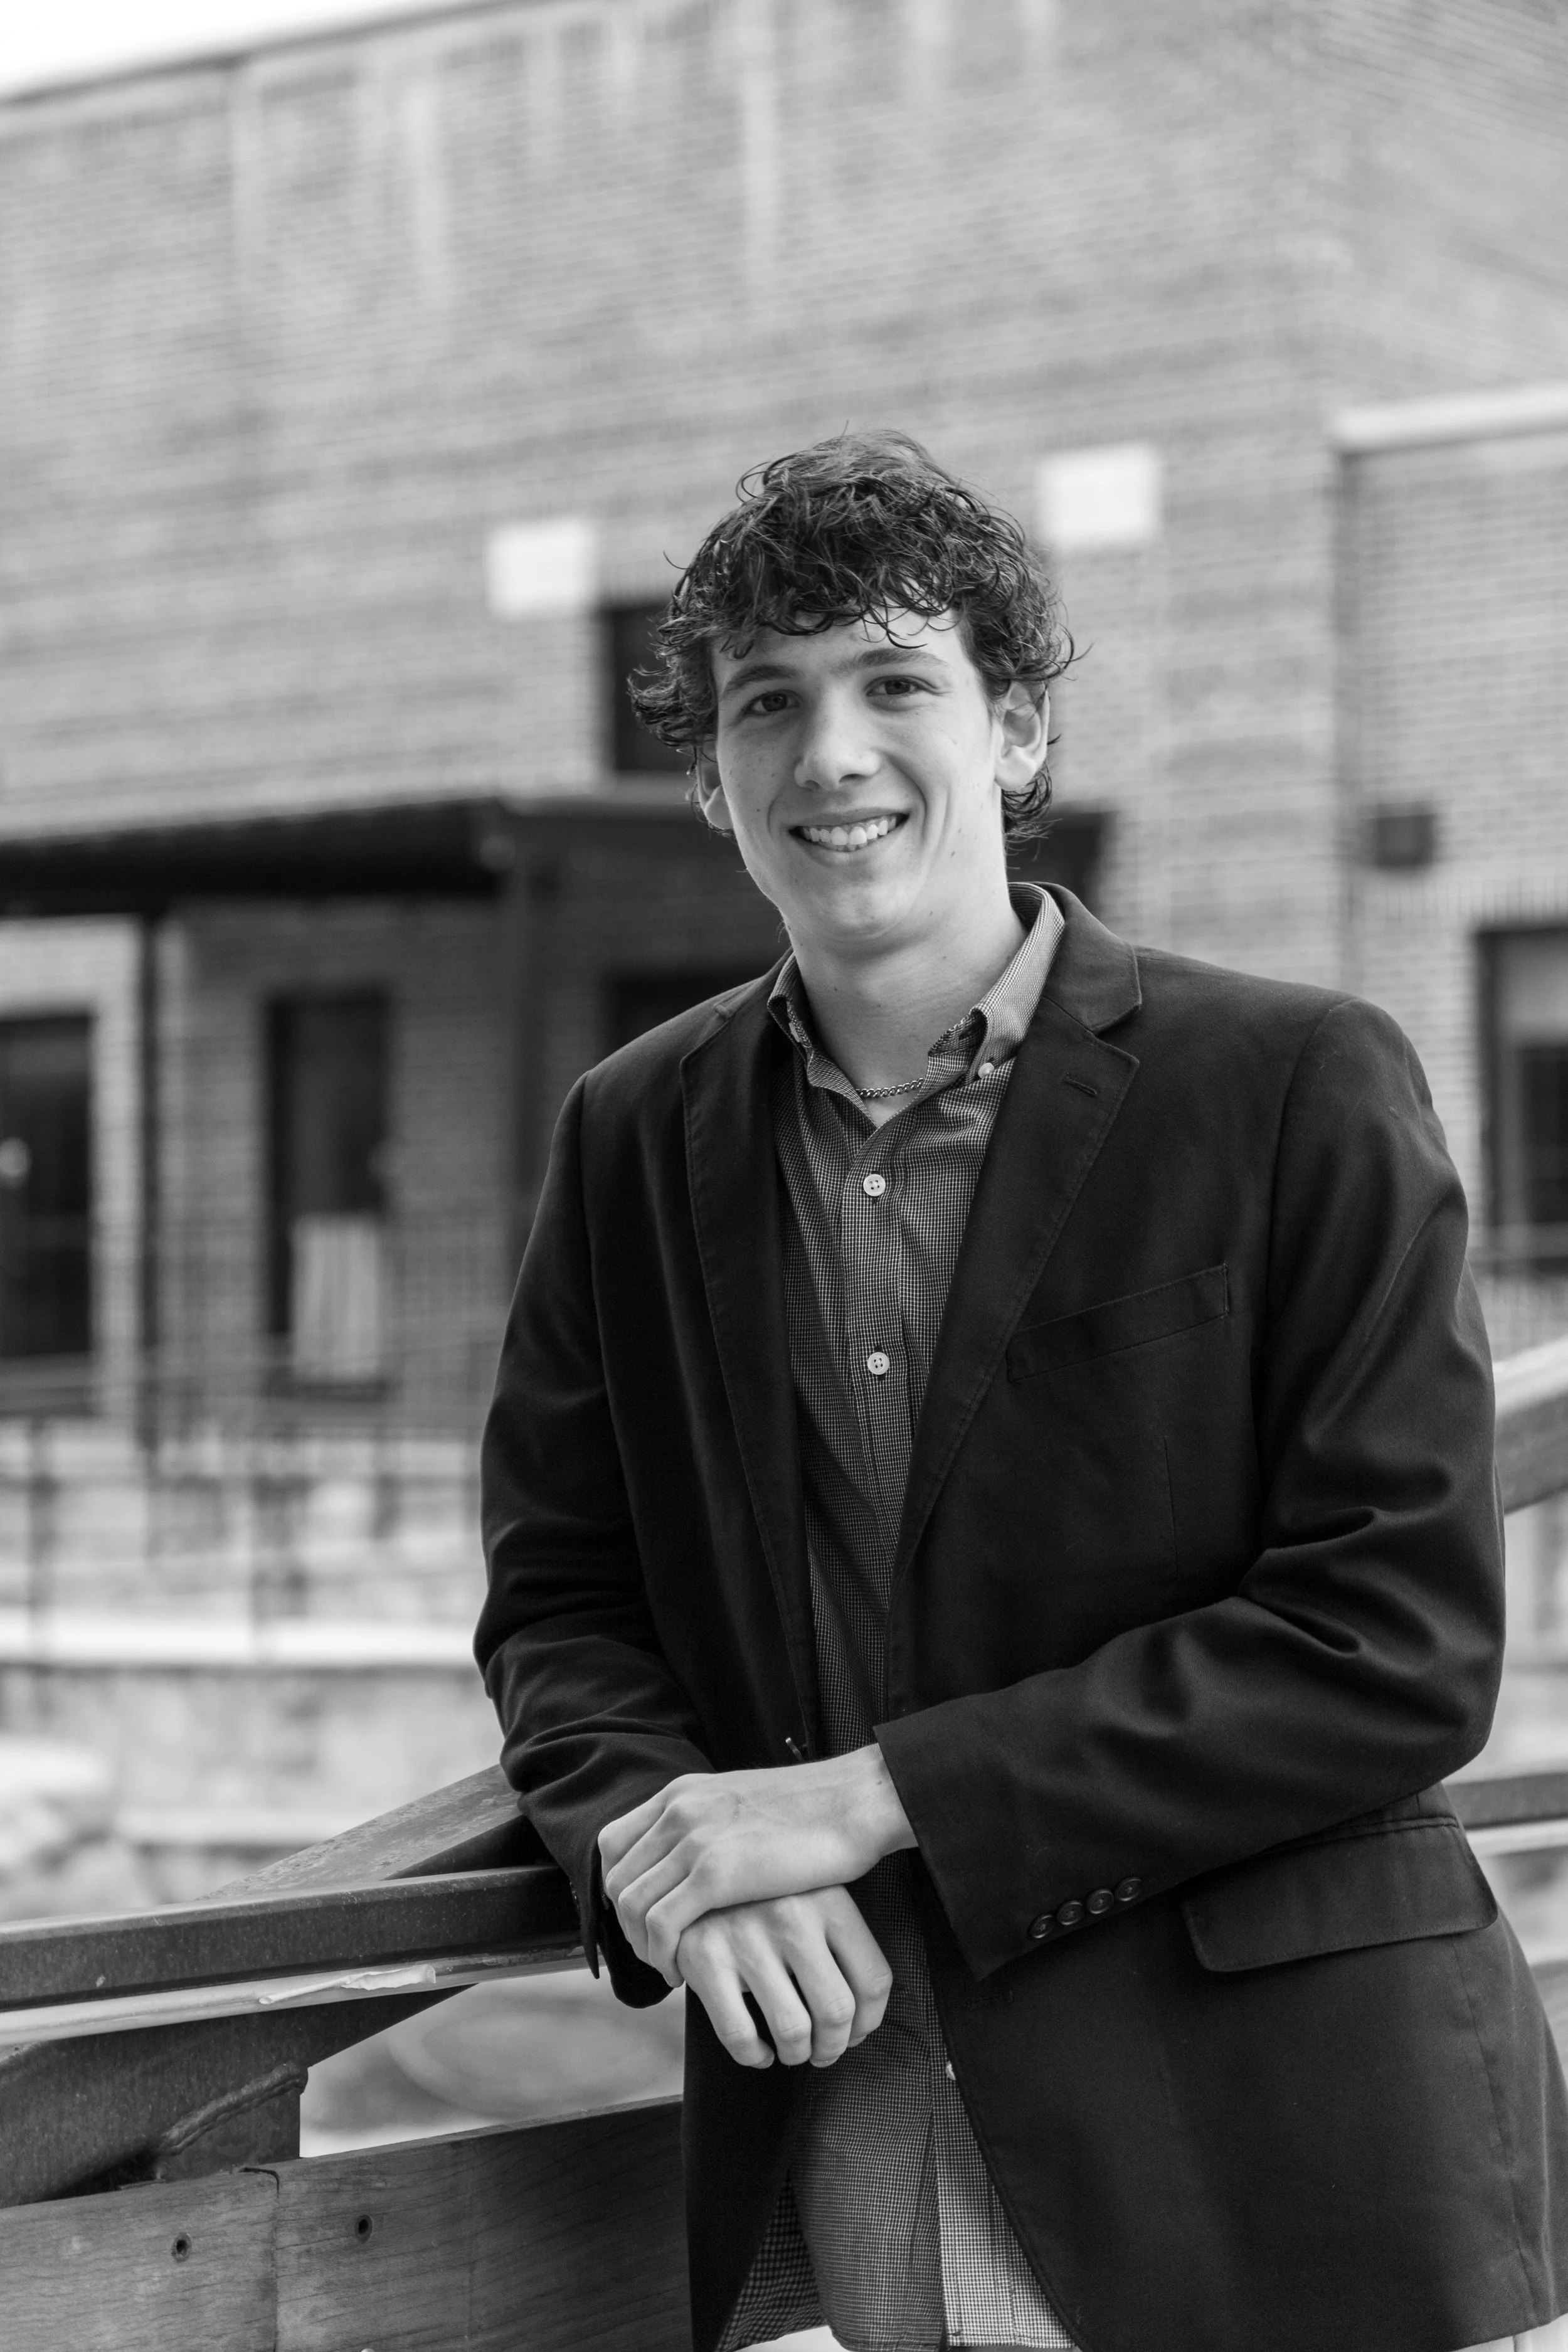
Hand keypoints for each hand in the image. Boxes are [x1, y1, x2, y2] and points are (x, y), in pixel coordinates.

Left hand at [599, 1745, 914, 1978]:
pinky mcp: (717, 1873)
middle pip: (617, 1880)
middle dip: (628, 1925)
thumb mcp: (742, 1805)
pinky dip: (663, 1954)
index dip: (618, 1888)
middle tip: (655, 1952)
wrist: (854, 1801)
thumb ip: (709, 1824)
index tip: (642, 1918)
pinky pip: (662, 1925)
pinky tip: (684, 1970)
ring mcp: (695, 1840)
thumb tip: (690, 1860)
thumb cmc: (813, 1811)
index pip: (613, 1844)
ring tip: (670, 1966)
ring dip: (643, 1947)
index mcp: (682, 1793)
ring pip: (632, 1906)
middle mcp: (678, 1811)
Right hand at [676, 1886, 892, 2069]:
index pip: (873, 1981)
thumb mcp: (813, 1897)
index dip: (868, 2023)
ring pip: (793, 2030)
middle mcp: (792, 1915)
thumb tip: (861, 2022)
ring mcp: (747, 1935)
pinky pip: (739, 2034)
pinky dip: (754, 2056)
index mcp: (830, 1899)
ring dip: (797, 2054)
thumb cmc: (768, 1898)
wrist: (695, 1872)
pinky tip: (759, 2051)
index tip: (854, 2033)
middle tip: (823, 2050)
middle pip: (837, 2011)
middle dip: (833, 2047)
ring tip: (793, 2049)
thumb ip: (841, 1943)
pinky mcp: (705, 1956)